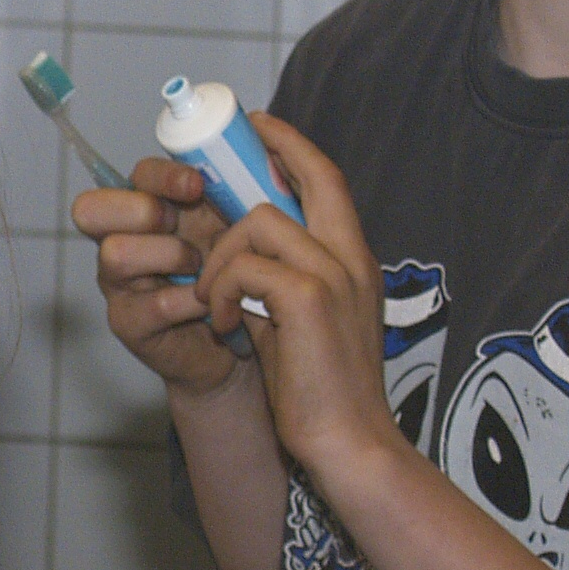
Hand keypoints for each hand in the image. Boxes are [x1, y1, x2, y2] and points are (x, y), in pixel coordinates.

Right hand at [76, 158, 261, 400]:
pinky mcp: (128, 323)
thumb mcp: (240, 224)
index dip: (160, 175)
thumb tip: (262, 132)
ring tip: (203, 270)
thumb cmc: (238, 274)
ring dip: (169, 256)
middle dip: (144, 211)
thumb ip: (240, 184)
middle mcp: (123, 238)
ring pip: (114, 253)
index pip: (133, 175)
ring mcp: (119, 283)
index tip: (198, 184)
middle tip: (184, 227)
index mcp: (150, 206)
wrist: (245, 340)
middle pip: (92, 208)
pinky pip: (150, 304)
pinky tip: (216, 307)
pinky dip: (191, 302)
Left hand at [199, 113, 398, 479]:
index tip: (261, 126)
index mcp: (355, 261)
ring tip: (213, 302)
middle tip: (217, 172)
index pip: (330, 181)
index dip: (294, 147)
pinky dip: (220, 291)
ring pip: (259, 223)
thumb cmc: (323, 393)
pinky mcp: (307, 298)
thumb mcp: (306, 324)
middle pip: (310, 178)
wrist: (348, 443)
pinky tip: (220, 324)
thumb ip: (284, 283)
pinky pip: (244, 266)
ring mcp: (333, 274)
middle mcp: (351, 258)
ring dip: (222, 259)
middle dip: (262, 161)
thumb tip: (242, 259)